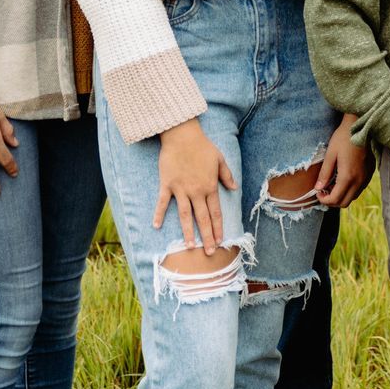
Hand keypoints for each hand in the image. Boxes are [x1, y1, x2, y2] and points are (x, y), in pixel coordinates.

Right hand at [154, 120, 236, 253]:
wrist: (183, 136)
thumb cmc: (203, 147)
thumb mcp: (220, 159)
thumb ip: (226, 176)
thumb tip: (234, 188)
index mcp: (210, 186)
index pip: (215, 212)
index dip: (218, 228)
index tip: (220, 241)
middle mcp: (196, 191)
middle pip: (202, 218)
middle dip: (207, 236)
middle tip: (209, 252)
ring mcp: (181, 189)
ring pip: (184, 215)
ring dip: (187, 232)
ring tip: (189, 247)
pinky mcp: (167, 185)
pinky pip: (162, 203)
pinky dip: (158, 214)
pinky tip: (156, 226)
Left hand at [314, 114, 370, 207]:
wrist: (361, 126)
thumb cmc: (343, 138)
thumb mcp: (330, 155)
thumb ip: (324, 174)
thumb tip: (318, 188)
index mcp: (348, 176)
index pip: (335, 199)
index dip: (324, 200)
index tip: (318, 192)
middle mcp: (359, 180)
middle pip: (344, 203)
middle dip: (332, 201)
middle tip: (324, 190)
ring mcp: (366, 177)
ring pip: (353, 197)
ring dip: (342, 195)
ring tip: (333, 184)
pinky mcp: (370, 173)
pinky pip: (359, 189)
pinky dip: (350, 190)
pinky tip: (343, 179)